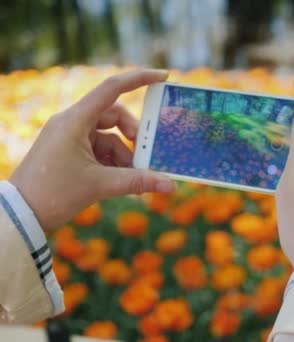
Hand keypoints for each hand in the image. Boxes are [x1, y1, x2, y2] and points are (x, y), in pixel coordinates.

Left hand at [9, 69, 176, 230]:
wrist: (20, 215)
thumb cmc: (53, 194)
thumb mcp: (100, 185)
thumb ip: (138, 182)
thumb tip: (171, 186)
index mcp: (75, 120)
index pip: (112, 89)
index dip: (140, 79)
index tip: (163, 76)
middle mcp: (71, 123)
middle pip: (114, 116)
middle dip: (133, 136)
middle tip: (146, 155)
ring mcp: (70, 137)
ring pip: (109, 137)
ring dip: (125, 156)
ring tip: (134, 180)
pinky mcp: (69, 151)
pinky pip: (100, 150)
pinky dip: (114, 164)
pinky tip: (122, 184)